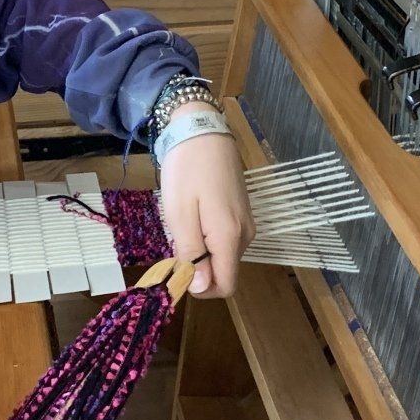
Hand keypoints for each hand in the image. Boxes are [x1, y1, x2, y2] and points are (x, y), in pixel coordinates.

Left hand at [157, 101, 253, 297]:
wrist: (203, 131)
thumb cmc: (187, 169)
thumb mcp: (179, 213)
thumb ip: (191, 253)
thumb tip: (200, 287)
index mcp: (230, 237)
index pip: (225, 286)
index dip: (200, 288)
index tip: (176, 270)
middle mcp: (245, 235)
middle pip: (223, 271)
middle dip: (196, 266)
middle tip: (174, 238)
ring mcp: (246, 223)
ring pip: (223, 256)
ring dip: (200, 250)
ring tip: (183, 220)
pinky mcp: (242, 213)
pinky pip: (225, 239)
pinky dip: (207, 237)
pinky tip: (193, 213)